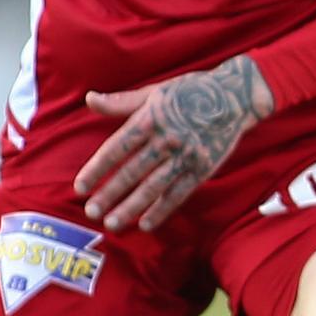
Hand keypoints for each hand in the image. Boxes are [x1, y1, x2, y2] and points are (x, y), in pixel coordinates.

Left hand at [76, 54, 273, 231]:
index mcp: (150, 118)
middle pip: (131, 171)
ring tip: (112, 223)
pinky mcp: (203, 168)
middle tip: (90, 212)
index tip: (80, 187)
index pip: (116, 148)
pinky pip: (179, 193)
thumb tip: (89, 100)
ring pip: (153, 187)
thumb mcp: (154, 92)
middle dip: (109, 194)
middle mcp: (167, 139)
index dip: (97, 169)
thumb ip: (121, 102)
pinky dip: (162, 209)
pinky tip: (145, 223)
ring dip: (130, 207)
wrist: (235, 96)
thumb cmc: (189, 92)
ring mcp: (186, 155)